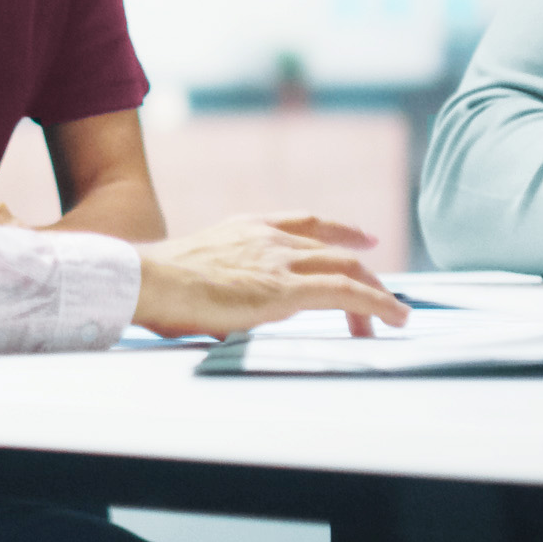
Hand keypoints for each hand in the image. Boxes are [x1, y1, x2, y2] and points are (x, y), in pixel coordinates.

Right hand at [129, 214, 409, 340]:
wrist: (149, 280)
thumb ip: (218, 290)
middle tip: (382, 296)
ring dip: (376, 294)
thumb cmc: (157, 286)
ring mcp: (280, 260)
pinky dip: (377, 304)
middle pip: (334, 250)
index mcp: (246, 228)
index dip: (338, 230)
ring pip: (348, 269)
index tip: (361, 238)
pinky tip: (394, 317)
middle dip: (364, 273)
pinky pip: (347, 292)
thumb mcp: (196, 275)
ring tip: (393, 316)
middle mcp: (269, 238)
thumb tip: (219, 319)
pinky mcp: (287, 289)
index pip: (304, 222)